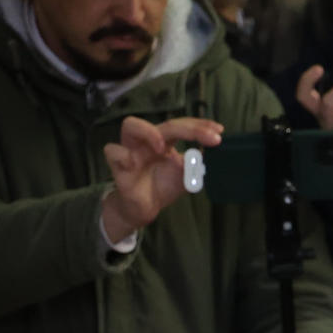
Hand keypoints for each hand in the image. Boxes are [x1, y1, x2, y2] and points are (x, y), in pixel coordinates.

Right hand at [100, 116, 223, 242]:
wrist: (145, 208)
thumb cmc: (163, 186)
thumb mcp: (186, 177)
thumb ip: (197, 166)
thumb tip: (209, 156)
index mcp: (165, 141)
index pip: (181, 126)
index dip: (199, 125)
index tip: (219, 130)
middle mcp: (148, 141)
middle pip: (164, 124)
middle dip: (188, 128)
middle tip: (209, 137)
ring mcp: (131, 149)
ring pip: (130, 125)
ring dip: (149, 133)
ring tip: (164, 148)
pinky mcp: (117, 164)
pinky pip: (113, 151)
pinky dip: (123, 156)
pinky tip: (134, 164)